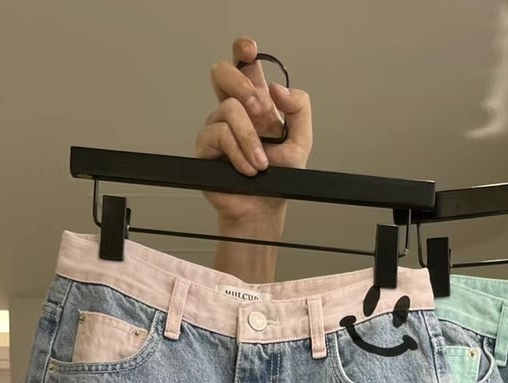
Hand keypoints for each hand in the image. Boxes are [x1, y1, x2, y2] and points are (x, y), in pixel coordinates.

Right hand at [196, 36, 312, 231]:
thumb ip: (299, 109)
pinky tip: (248, 169)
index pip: (245, 66)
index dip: (243, 51)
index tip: (250, 50)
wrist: (265, 208)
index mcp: (256, 102)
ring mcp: (217, 126)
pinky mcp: (205, 146)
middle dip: (243, 86)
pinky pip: (219, 135)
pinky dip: (239, 153)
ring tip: (261, 163)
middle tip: (261, 111)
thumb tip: (277, 89)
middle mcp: (234, 110)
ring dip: (249, 138)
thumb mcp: (302, 140)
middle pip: (222, 72)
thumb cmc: (280, 177)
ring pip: (228, 109)